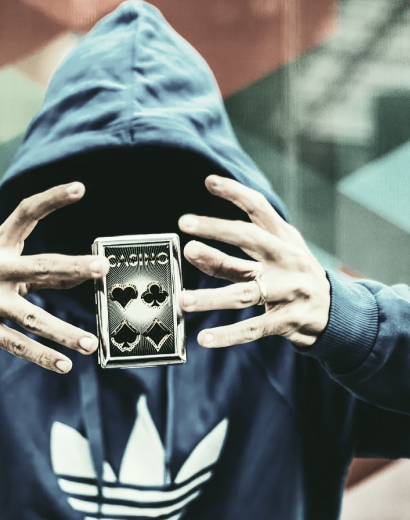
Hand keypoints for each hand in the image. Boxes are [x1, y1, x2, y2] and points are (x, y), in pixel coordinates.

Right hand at [0, 182, 109, 372]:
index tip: (80, 188)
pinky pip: (15, 344)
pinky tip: (63, 364)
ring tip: (89, 343)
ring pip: (31, 317)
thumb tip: (83, 276)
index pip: (25, 213)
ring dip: (63, 332)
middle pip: (38, 266)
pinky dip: (41, 355)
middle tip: (102, 268)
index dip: (52, 198)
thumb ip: (42, 272)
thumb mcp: (2, 265)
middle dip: (72, 267)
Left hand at [178, 175, 330, 348]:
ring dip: (212, 296)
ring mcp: (290, 290)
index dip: (235, 192)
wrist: (336, 314)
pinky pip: (253, 328)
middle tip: (185, 223)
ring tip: (183, 299)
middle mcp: (287, 260)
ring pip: (245, 292)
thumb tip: (194, 252)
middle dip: (216, 230)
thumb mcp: (275, 259)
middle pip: (249, 239)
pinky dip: (228, 334)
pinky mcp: (288, 320)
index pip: (260, 208)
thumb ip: (236, 256)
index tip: (209, 181)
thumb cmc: (294, 280)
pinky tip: (205, 338)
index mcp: (284, 239)